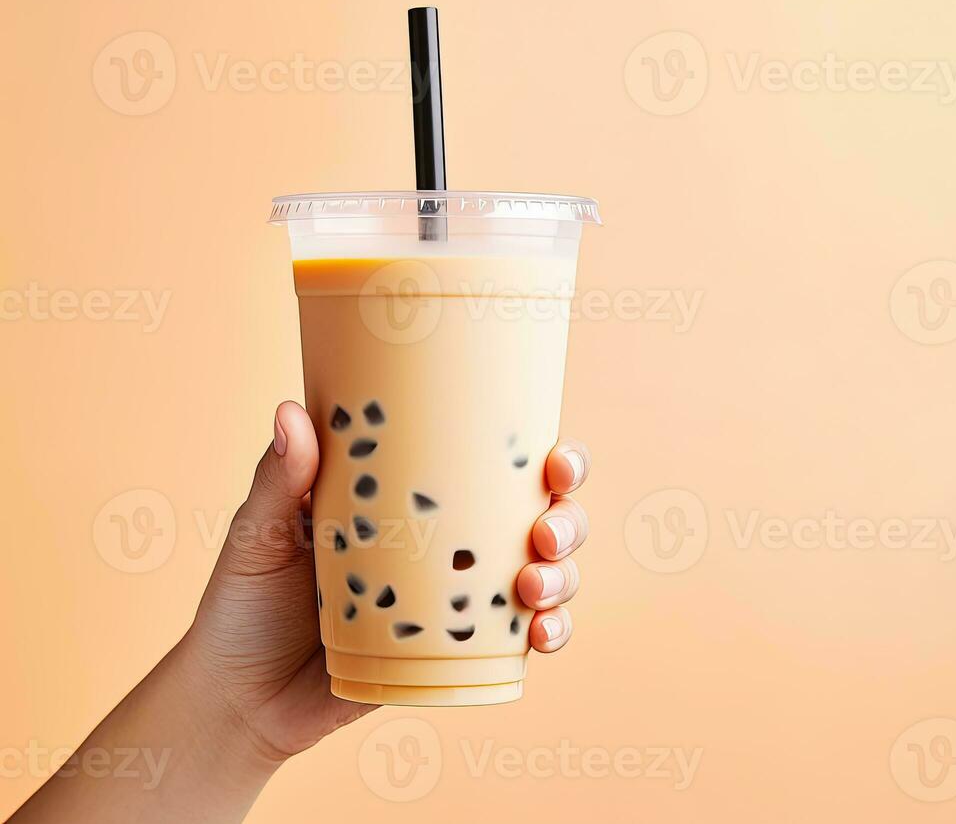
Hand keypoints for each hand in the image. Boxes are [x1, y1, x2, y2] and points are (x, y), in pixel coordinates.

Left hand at [182, 401, 591, 762]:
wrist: (234, 698)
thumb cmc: (244, 602)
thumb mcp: (259, 532)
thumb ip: (280, 478)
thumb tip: (291, 412)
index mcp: (422, 500)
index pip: (503, 467)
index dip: (551, 458)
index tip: (555, 458)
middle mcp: (456, 545)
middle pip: (545, 518)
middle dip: (568, 520)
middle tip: (546, 532)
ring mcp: (461, 601)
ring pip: (547, 576)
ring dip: (563, 577)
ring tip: (534, 587)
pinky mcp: (458, 654)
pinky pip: (522, 641)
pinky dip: (548, 634)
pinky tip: (539, 636)